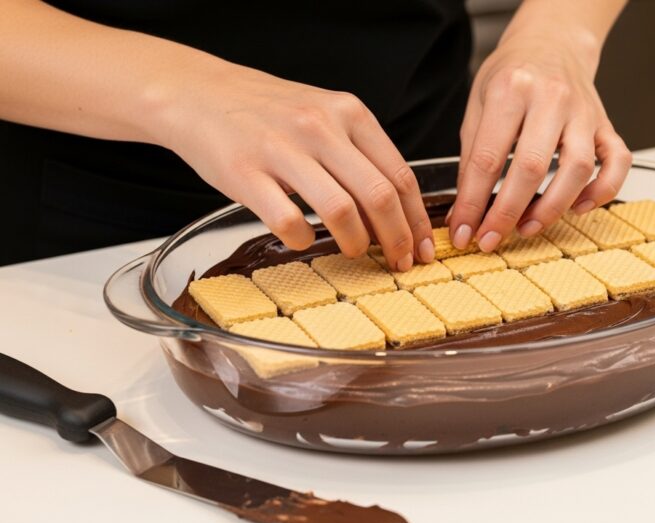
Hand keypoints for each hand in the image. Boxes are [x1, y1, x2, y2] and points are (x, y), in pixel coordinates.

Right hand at [154, 65, 434, 270]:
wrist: (196, 92)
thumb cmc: (267, 112)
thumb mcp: (323, 114)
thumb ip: (359, 152)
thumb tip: (397, 208)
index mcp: (348, 113)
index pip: (400, 175)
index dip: (417, 220)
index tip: (423, 247)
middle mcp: (320, 127)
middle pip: (379, 196)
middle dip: (397, 239)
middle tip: (399, 263)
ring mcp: (282, 149)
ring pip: (341, 211)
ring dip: (355, 242)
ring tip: (354, 252)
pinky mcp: (245, 173)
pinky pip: (289, 221)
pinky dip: (304, 240)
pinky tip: (304, 239)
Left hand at [449, 29, 631, 251]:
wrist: (552, 42)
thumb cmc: (513, 74)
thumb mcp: (478, 103)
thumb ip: (472, 154)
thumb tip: (466, 208)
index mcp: (512, 90)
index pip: (488, 157)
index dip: (473, 202)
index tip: (464, 230)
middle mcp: (551, 98)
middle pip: (532, 167)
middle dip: (507, 212)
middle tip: (491, 239)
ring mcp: (584, 112)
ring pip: (578, 169)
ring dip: (552, 208)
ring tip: (528, 228)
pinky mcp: (606, 124)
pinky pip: (617, 162)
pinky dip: (603, 190)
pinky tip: (580, 207)